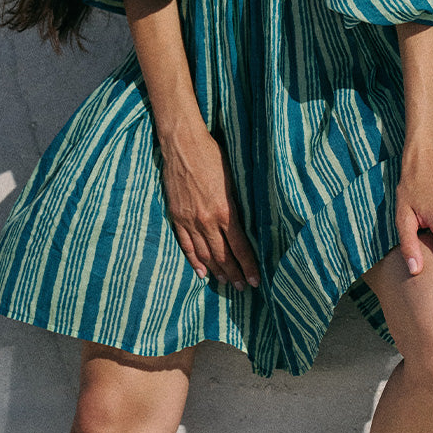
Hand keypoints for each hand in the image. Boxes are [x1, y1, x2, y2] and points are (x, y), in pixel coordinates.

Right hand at [159, 123, 260, 291]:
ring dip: (216, 270)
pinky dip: (193, 260)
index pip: (240, 247)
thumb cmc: (211, 155)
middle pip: (223, 255)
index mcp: (225, 211)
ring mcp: (189, 220)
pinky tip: (201, 271)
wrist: (182, 145)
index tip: (255, 280)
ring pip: (204, 254)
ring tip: (225, 282)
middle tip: (241, 288)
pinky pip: (186, 244)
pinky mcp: (176, 216)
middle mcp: (207, 221)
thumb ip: (236, 205)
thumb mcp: (232, 180)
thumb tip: (244, 225)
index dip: (248, 266)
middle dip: (234, 274)